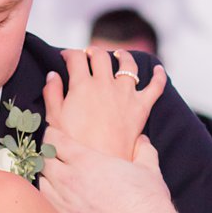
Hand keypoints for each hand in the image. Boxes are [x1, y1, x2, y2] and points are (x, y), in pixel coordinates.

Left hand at [39, 132, 194, 212]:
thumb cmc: (149, 204)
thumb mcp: (149, 171)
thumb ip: (143, 151)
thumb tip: (141, 139)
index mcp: (86, 161)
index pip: (54, 140)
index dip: (51, 137)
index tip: (52, 139)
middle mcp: (69, 179)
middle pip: (41, 161)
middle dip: (44, 158)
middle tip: (47, 160)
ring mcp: (62, 201)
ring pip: (38, 183)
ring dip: (43, 181)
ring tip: (50, 182)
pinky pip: (43, 208)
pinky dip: (44, 203)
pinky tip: (51, 205)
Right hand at [42, 47, 164, 159]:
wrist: (101, 160)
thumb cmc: (74, 142)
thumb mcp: (54, 118)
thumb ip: (52, 93)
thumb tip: (53, 75)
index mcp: (82, 85)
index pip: (76, 58)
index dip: (69, 53)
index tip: (66, 56)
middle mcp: (105, 84)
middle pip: (101, 56)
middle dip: (93, 51)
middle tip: (88, 55)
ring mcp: (126, 93)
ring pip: (128, 64)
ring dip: (122, 55)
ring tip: (119, 54)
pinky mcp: (142, 106)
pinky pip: (156, 86)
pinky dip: (158, 75)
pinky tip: (157, 69)